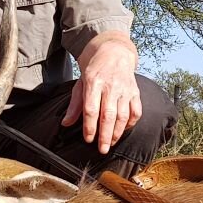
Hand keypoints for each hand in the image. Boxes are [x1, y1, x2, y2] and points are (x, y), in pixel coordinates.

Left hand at [62, 33, 141, 153]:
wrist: (114, 53)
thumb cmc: (95, 70)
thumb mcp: (81, 83)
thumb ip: (75, 105)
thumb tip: (66, 123)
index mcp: (93, 83)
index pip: (91, 109)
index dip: (89, 126)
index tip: (88, 139)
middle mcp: (110, 86)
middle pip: (108, 115)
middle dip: (105, 135)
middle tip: (101, 149)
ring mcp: (125, 89)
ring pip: (123, 116)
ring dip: (117, 132)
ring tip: (110, 143)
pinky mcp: (135, 92)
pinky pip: (136, 111)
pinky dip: (131, 123)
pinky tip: (123, 130)